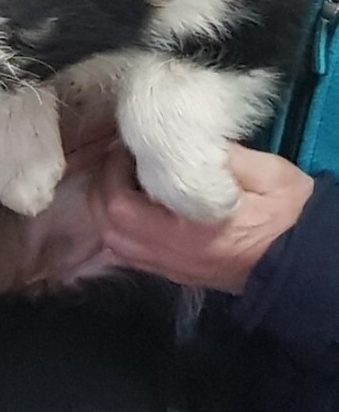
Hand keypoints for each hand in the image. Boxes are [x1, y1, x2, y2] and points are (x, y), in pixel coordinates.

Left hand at [88, 144, 313, 292]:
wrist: (306, 263)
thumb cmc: (289, 217)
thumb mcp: (267, 174)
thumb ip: (223, 156)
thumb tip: (183, 138)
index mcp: (187, 233)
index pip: (121, 205)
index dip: (113, 172)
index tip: (126, 147)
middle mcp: (170, 256)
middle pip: (108, 228)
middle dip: (104, 189)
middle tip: (119, 160)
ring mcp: (170, 268)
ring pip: (114, 244)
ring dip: (109, 210)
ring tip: (124, 179)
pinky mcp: (175, 273)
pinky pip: (129, 254)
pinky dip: (120, 229)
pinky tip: (133, 205)